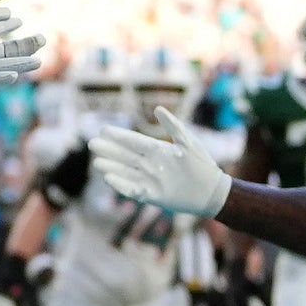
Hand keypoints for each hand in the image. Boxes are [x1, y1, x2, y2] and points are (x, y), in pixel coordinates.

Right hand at [87, 125, 230, 218]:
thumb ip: (174, 127)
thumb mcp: (188, 143)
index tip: (103, 129)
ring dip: (112, 168)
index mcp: (157, 150)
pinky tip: (110, 180)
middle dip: (110, 150)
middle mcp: (150, 164)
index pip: (134, 141)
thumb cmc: (202, 164)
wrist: (212, 191)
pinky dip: (122, 186)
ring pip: (126, 172)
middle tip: (93, 144)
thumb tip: (158, 109)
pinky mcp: (152, 196)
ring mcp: (150, 180)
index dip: (119, 136)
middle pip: (126, 156)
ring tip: (97, 163)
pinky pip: (133, 190)